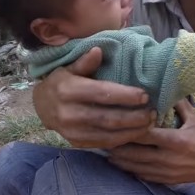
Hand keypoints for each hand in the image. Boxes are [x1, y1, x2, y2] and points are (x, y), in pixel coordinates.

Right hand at [32, 47, 155, 148]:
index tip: (145, 95)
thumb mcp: (69, 67)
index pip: (101, 94)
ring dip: (132, 131)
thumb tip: (98, 51)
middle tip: (153, 112)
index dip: (125, 96)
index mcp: (68, 91)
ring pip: (108, 134)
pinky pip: (104, 143)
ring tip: (150, 123)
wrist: (41, 106)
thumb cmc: (61, 82)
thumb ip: (85, 61)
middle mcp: (69, 113)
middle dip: (134, 117)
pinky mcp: (77, 142)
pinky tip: (136, 133)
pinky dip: (122, 140)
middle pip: (108, 118)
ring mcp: (72, 131)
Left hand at [109, 100, 194, 183]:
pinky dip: (133, 171)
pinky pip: (146, 176)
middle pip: (136, 153)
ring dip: (122, 161)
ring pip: (138, 167)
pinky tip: (124, 165)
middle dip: (119, 146)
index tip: (116, 121)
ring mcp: (168, 172)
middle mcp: (169, 158)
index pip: (145, 134)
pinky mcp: (169, 180)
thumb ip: (179, 104)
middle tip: (104, 137)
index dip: (129, 128)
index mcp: (176, 140)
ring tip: (108, 152)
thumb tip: (165, 87)